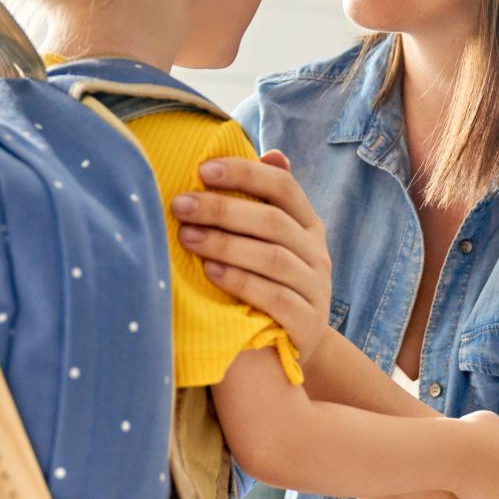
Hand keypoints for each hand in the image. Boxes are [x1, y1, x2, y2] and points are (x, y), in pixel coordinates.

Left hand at [172, 150, 335, 359]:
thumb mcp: (273, 242)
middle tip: (180, 205)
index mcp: (308, 224)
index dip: (245, 174)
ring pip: (272, 258)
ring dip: (226, 245)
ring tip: (187, 237)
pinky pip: (275, 298)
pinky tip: (211, 273)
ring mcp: (316, 288)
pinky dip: (241, 283)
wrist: (294, 344)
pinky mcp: (308, 323)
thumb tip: (272, 154)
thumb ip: (267, 204)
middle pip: (272, 222)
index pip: (283, 187)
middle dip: (222, 210)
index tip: (202, 170)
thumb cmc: (271, 282)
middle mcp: (317, 253)